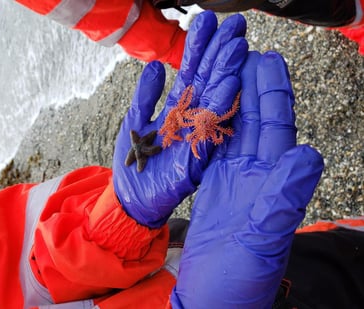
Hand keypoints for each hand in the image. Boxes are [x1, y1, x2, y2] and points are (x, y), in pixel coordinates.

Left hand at [113, 12, 248, 227]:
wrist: (132, 198)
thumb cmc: (133, 162)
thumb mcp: (133, 121)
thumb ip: (145, 95)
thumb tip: (157, 65)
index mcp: (175, 108)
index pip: (190, 71)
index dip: (199, 46)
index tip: (207, 20)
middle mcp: (190, 117)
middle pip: (208, 79)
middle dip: (220, 51)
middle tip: (236, 24)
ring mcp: (196, 134)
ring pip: (214, 98)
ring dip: (226, 72)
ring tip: (238, 45)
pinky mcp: (197, 153)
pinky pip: (210, 126)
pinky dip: (220, 104)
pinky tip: (232, 82)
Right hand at [171, 52, 323, 307]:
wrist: (212, 298)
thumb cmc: (241, 278)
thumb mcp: (265, 239)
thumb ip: (285, 198)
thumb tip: (308, 153)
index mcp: (271, 183)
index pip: (277, 129)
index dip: (274, 95)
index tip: (268, 62)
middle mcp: (255, 176)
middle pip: (256, 122)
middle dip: (252, 87)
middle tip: (244, 54)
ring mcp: (233, 181)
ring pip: (234, 132)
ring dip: (232, 101)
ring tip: (225, 73)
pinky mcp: (212, 189)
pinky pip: (213, 149)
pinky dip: (210, 127)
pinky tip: (206, 111)